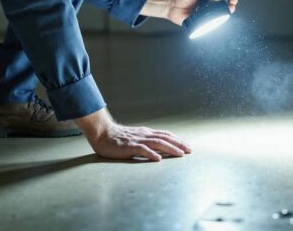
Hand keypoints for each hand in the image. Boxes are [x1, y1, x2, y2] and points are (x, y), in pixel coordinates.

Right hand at [75, 108, 190, 161]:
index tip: (187, 146)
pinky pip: (142, 149)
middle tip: (190, 150)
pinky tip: (158, 159)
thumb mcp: (135, 138)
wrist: (102, 134)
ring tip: (180, 154)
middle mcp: (144, 134)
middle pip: (165, 138)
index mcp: (146, 133)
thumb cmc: (117, 138)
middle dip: (179, 144)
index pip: (166, 135)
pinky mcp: (129, 146)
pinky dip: (151, 154)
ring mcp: (137, 140)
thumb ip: (146, 141)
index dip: (177, 140)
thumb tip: (158, 149)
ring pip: (157, 143)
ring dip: (170, 148)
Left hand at [141, 0, 240, 25]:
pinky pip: (213, 22)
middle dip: (233, 1)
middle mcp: (209, 5)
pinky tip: (224, 17)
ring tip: (232, 7)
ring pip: (221, 13)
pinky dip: (220, 21)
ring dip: (229, 11)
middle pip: (225, 4)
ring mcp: (207, 14)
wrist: (172, 7)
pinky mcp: (203, 21)